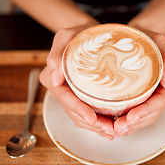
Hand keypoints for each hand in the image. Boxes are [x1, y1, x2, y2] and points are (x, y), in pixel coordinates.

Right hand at [39, 22, 115, 139]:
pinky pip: (84, 112)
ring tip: (112, 132)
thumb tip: (54, 74)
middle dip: (91, 124)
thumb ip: (57, 51)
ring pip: (79, 116)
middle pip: (73, 111)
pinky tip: (108, 127)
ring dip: (95, 127)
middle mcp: (58, 88)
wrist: (88, 33)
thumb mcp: (67, 35)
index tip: (93, 117)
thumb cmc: (78, 32)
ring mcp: (68, 93)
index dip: (78, 110)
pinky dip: (96, 122)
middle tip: (110, 130)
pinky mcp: (78, 95)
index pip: (64, 98)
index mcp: (51, 76)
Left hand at [114, 28, 164, 136]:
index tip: (130, 118)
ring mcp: (159, 95)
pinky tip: (120, 125)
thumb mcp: (160, 41)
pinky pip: (143, 113)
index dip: (145, 111)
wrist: (141, 35)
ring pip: (148, 116)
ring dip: (133, 126)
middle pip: (154, 113)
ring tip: (117, 131)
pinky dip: (132, 121)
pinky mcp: (149, 96)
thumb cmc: (148, 36)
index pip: (160, 101)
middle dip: (136, 123)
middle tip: (118, 129)